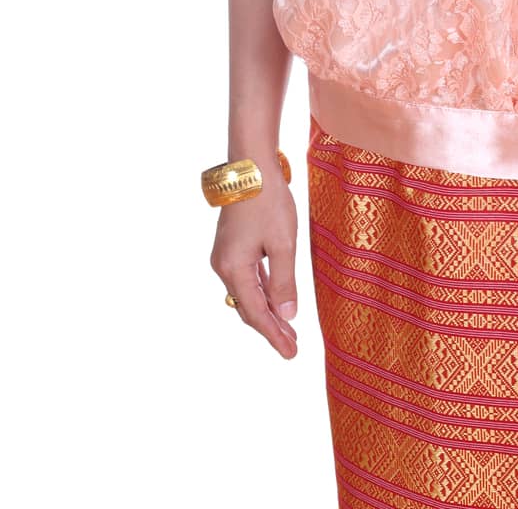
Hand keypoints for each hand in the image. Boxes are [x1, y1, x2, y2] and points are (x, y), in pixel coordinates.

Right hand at [210, 164, 298, 359]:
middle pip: (248, 306)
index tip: (290, 353)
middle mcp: (223, 266)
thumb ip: (284, 281)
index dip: (274, 335)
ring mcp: (225, 256)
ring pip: (247, 293)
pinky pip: (246, 277)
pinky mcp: (231, 246)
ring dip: (267, 309)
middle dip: (270, 327)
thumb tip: (287, 315)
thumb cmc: (269, 201)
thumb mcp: (283, 243)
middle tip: (292, 346)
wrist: (250, 166)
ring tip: (287, 327)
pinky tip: (274, 298)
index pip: (256, 312)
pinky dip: (261, 291)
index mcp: (234, 269)